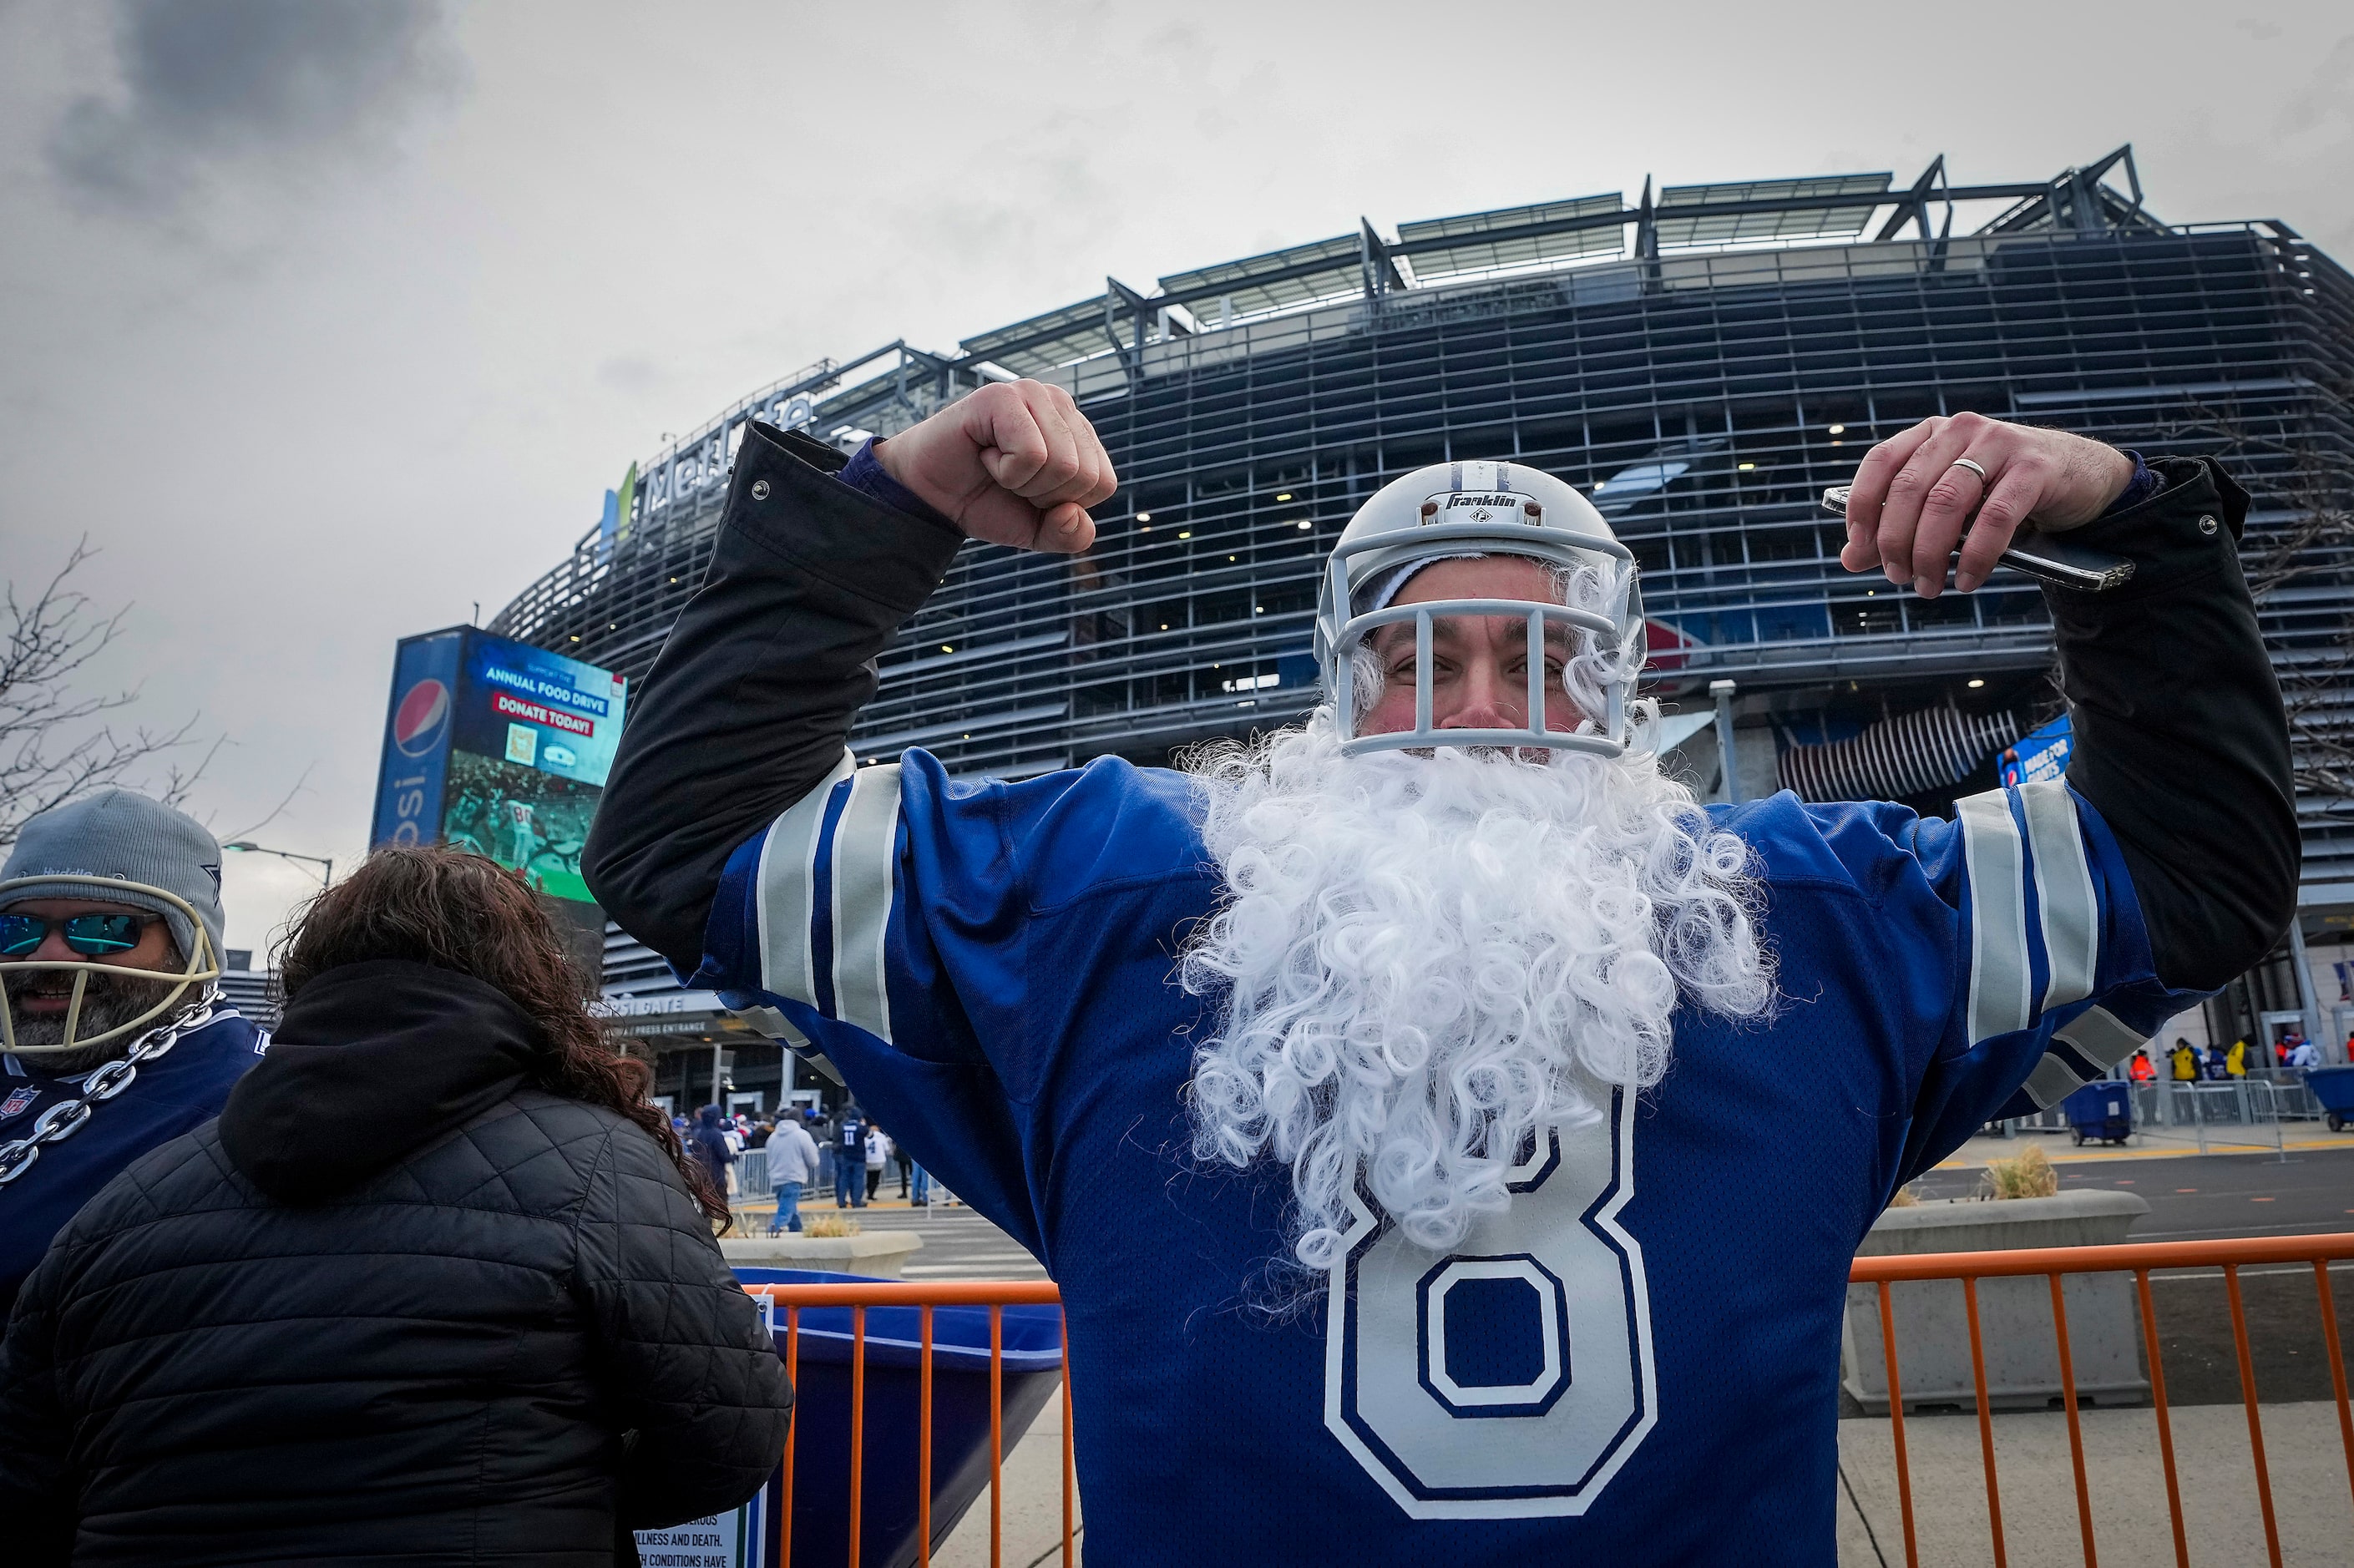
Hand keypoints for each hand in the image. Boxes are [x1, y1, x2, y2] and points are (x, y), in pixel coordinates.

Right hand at [870, 379, 1116, 553]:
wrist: (929, 496)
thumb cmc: (985, 501)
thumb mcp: (1037, 530)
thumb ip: (1070, 534)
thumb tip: (1073, 514)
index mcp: (1077, 431)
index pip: (1103, 483)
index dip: (1064, 505)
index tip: (1030, 492)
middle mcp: (1060, 404)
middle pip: (1085, 475)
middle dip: (1043, 496)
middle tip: (1010, 479)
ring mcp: (1032, 394)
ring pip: (1062, 464)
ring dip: (1022, 483)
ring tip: (996, 465)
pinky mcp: (1002, 396)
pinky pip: (1032, 454)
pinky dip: (1006, 471)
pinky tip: (985, 453)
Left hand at [1839, 412, 2133, 596]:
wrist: (2079, 477)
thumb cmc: (2001, 493)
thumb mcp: (1947, 507)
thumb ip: (1898, 528)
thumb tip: (1849, 558)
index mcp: (1931, 434)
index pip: (1881, 462)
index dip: (1863, 506)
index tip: (1860, 548)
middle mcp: (1961, 431)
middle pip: (1910, 488)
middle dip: (1896, 541)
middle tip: (1900, 578)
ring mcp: (1999, 443)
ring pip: (1947, 501)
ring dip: (1930, 552)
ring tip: (1930, 586)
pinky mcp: (2035, 467)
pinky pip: (1995, 517)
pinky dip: (1976, 555)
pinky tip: (1968, 579)